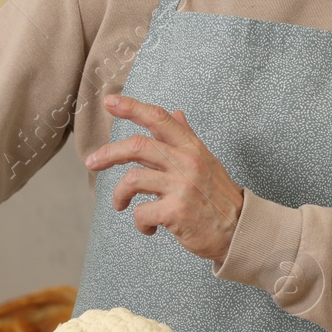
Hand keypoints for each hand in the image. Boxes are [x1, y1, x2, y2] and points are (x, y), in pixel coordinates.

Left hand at [85, 95, 244, 261]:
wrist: (239, 229)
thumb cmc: (218, 197)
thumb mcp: (206, 161)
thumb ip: (187, 137)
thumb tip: (176, 113)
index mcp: (192, 148)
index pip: (160, 119)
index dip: (132, 108)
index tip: (110, 102)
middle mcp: (187, 163)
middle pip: (138, 146)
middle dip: (108, 153)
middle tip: (91, 162)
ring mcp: (182, 187)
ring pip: (132, 180)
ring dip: (119, 195)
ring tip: (121, 204)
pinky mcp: (176, 212)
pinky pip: (141, 212)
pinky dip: (140, 222)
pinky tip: (149, 227)